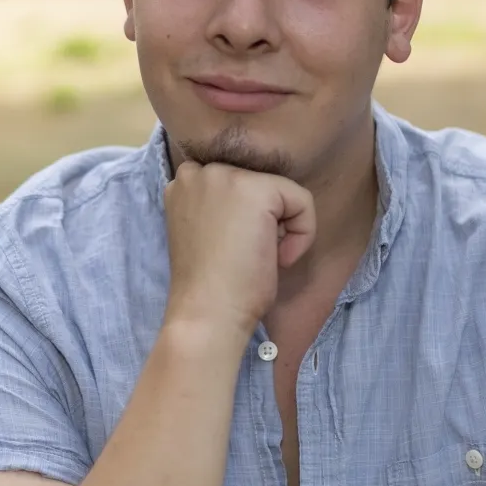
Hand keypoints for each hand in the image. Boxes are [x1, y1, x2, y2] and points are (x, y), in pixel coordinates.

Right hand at [163, 160, 314, 336]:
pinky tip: (278, 259)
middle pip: (258, 183)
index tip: (235, 251)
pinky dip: (302, 234)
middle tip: (248, 255)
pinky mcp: (256, 188)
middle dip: (264, 219)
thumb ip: (221, 208)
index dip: (246, 218)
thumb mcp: (206, 232)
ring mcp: (225, 175)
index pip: (236, 184)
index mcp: (182, 184)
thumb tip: (262, 203)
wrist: (207, 314)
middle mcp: (198, 171)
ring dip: (282, 227)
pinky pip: (301, 200)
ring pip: (281, 191)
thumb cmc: (209, 287)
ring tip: (259, 257)